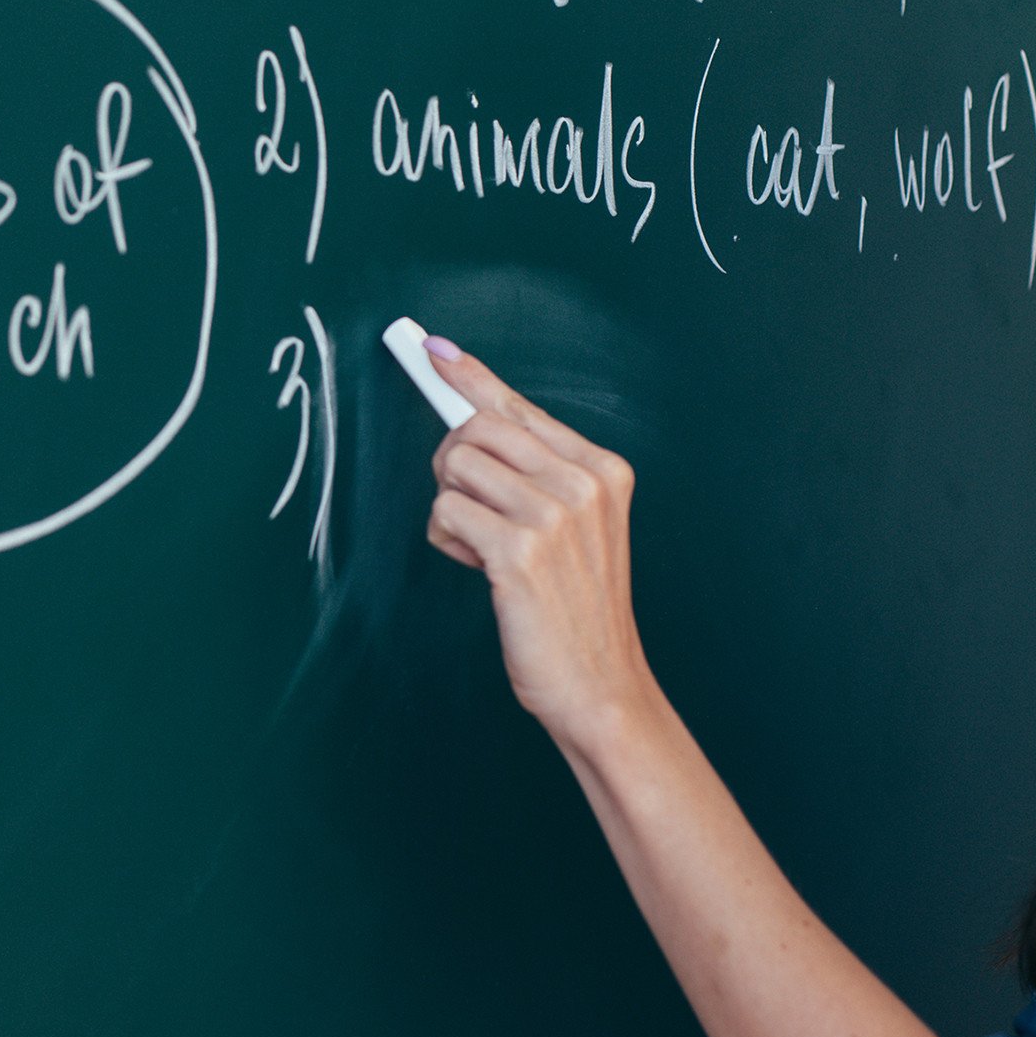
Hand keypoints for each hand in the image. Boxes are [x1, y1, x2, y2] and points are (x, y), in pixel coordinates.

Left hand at [419, 337, 658, 752]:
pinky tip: (478, 569)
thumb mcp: (574, 528)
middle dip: (452, 463)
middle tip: (470, 510)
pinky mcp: (519, 551)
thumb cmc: (577, 609)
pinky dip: (447, 540)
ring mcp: (553, 515)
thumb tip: (466, 412)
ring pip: (455, 467)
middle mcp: (583, 483)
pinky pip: (445, 512)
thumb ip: (533, 472)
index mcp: (602, 470)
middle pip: (476, 429)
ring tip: (482, 547)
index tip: (433, 350)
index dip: (470, 378)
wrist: (601, 686)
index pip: (519, 408)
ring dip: (451, 507)